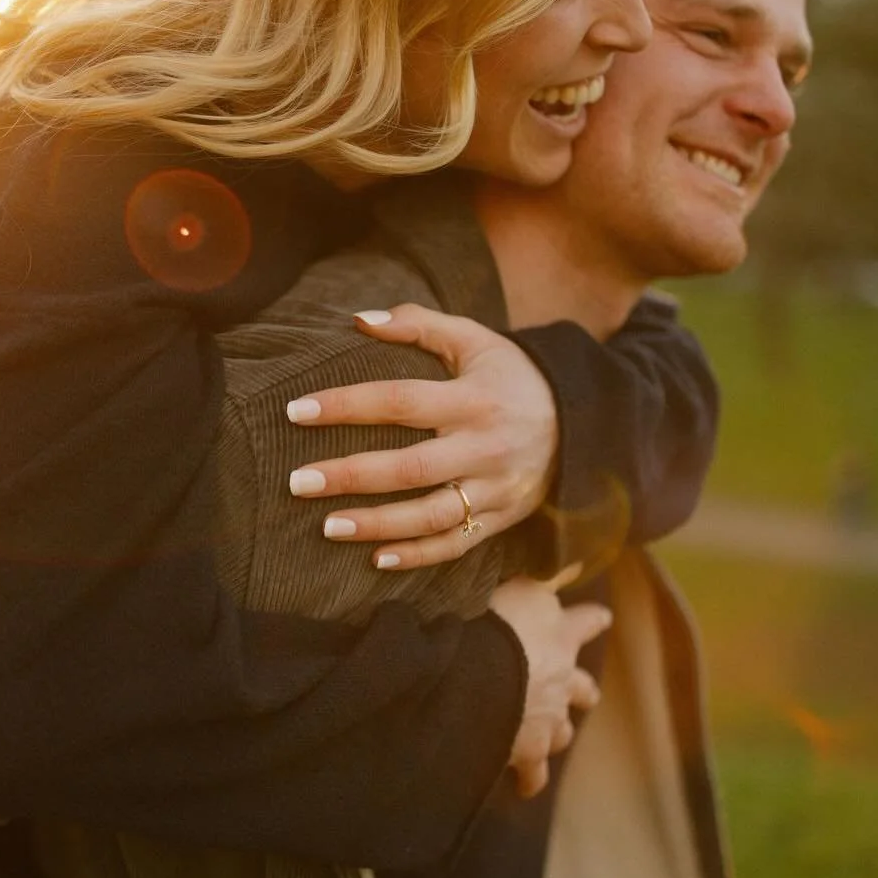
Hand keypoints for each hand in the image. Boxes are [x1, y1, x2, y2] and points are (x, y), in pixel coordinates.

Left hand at [284, 305, 559, 569]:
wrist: (581, 421)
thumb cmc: (511, 376)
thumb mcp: (475, 340)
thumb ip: (418, 324)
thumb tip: (358, 319)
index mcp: (474, 399)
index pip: (400, 402)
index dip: (346, 406)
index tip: (296, 411)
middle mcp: (485, 447)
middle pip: (409, 467)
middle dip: (350, 475)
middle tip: (297, 481)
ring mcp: (495, 489)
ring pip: (431, 515)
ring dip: (377, 524)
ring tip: (327, 526)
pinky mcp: (502, 519)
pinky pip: (457, 545)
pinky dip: (417, 555)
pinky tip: (375, 558)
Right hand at [488, 579, 609, 799]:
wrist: (477, 673)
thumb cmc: (492, 622)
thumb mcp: (519, 587)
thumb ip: (544, 577)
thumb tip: (575, 558)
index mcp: (559, 634)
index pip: (585, 621)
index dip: (592, 620)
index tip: (602, 619)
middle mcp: (561, 677)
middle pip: (582, 688)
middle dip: (583, 691)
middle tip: (586, 694)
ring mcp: (548, 716)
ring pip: (562, 729)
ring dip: (558, 730)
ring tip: (551, 736)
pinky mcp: (530, 749)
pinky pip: (534, 772)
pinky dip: (531, 778)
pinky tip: (526, 785)